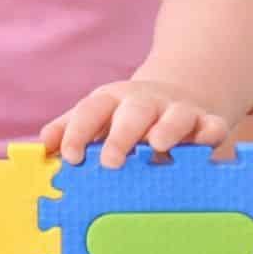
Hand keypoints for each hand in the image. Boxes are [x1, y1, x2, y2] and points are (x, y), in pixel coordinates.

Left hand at [41, 80, 230, 167]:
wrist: (182, 92)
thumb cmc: (128, 116)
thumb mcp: (98, 116)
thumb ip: (70, 129)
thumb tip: (42, 146)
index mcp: (112, 101)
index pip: (91, 111)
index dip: (78, 131)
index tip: (69, 156)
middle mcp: (144, 103)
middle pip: (131, 113)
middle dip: (120, 135)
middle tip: (110, 161)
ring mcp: (176, 111)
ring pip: (172, 116)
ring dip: (165, 128)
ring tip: (158, 145)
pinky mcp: (206, 121)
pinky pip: (210, 125)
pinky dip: (210, 131)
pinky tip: (208, 140)